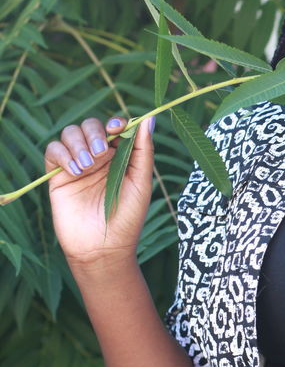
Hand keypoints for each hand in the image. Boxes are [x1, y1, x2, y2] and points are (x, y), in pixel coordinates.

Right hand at [44, 114, 155, 268]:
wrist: (103, 248)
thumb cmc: (128, 217)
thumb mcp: (141, 182)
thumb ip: (144, 150)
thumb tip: (150, 119)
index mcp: (120, 157)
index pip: (114, 127)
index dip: (115, 122)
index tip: (117, 128)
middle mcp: (98, 158)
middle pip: (90, 126)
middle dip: (94, 133)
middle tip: (101, 153)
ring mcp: (77, 165)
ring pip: (70, 134)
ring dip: (79, 144)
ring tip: (87, 166)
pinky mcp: (58, 176)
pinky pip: (53, 151)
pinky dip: (62, 154)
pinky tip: (75, 171)